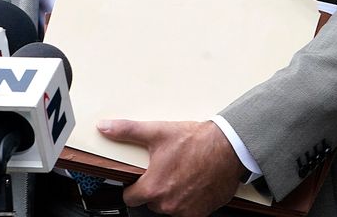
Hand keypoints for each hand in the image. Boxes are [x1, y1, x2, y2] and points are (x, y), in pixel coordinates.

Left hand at [98, 119, 245, 216]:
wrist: (230, 146)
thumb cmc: (197, 141)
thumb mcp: (159, 132)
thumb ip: (128, 131)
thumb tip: (105, 127)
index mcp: (153, 188)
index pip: (130, 198)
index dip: (135, 187)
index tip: (142, 179)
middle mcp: (167, 204)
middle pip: (152, 202)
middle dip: (157, 189)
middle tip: (169, 170)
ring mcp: (186, 211)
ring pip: (170, 207)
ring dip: (174, 195)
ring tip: (185, 174)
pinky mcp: (202, 212)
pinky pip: (190, 211)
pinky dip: (192, 200)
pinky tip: (197, 183)